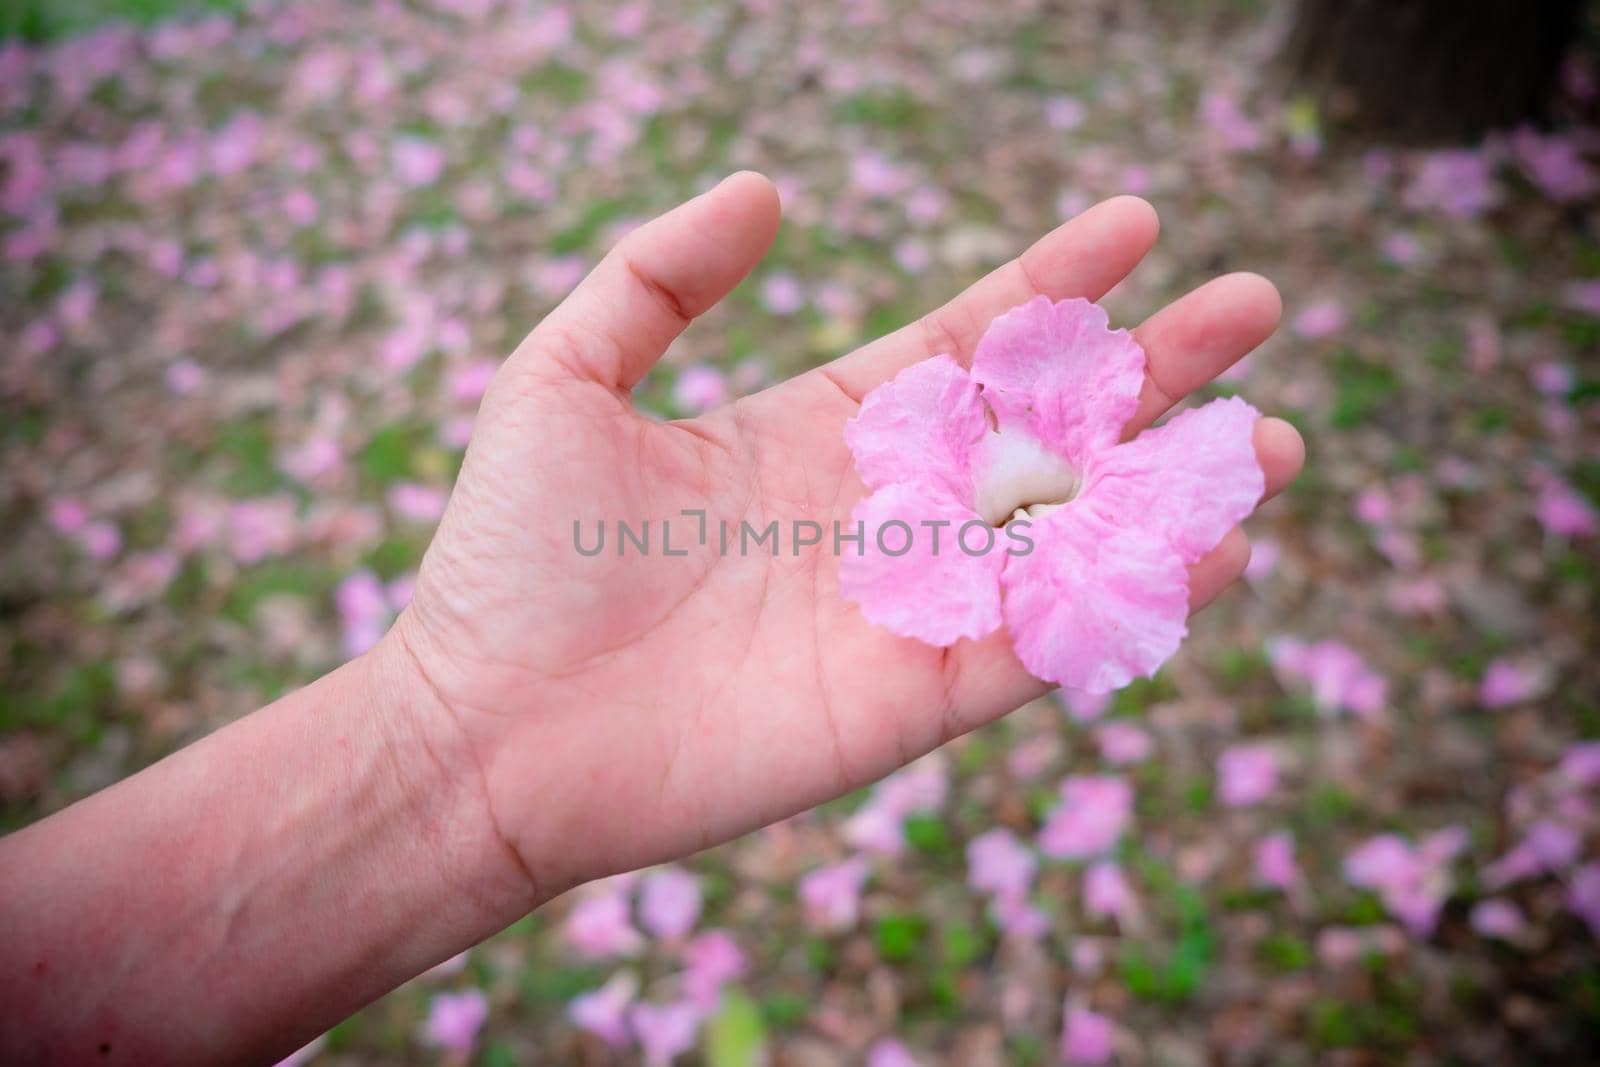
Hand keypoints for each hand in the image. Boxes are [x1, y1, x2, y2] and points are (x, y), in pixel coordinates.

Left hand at [387, 173, 1303, 900]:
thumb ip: (661, 273)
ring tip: (1272, 440)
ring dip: (1176, 490)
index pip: (965, 344)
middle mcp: (881, 512)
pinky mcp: (910, 699)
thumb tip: (771, 188)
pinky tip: (1211, 547)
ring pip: (1070, 539)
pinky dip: (1129, 602)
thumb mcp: (566, 373)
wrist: (484, 725)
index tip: (1134, 224)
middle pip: (1046, 431)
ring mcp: (905, 606)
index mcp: (819, 428)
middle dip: (1151, 370)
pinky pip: (1043, 643)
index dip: (1051, 285)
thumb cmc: (515, 554)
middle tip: (1253, 308)